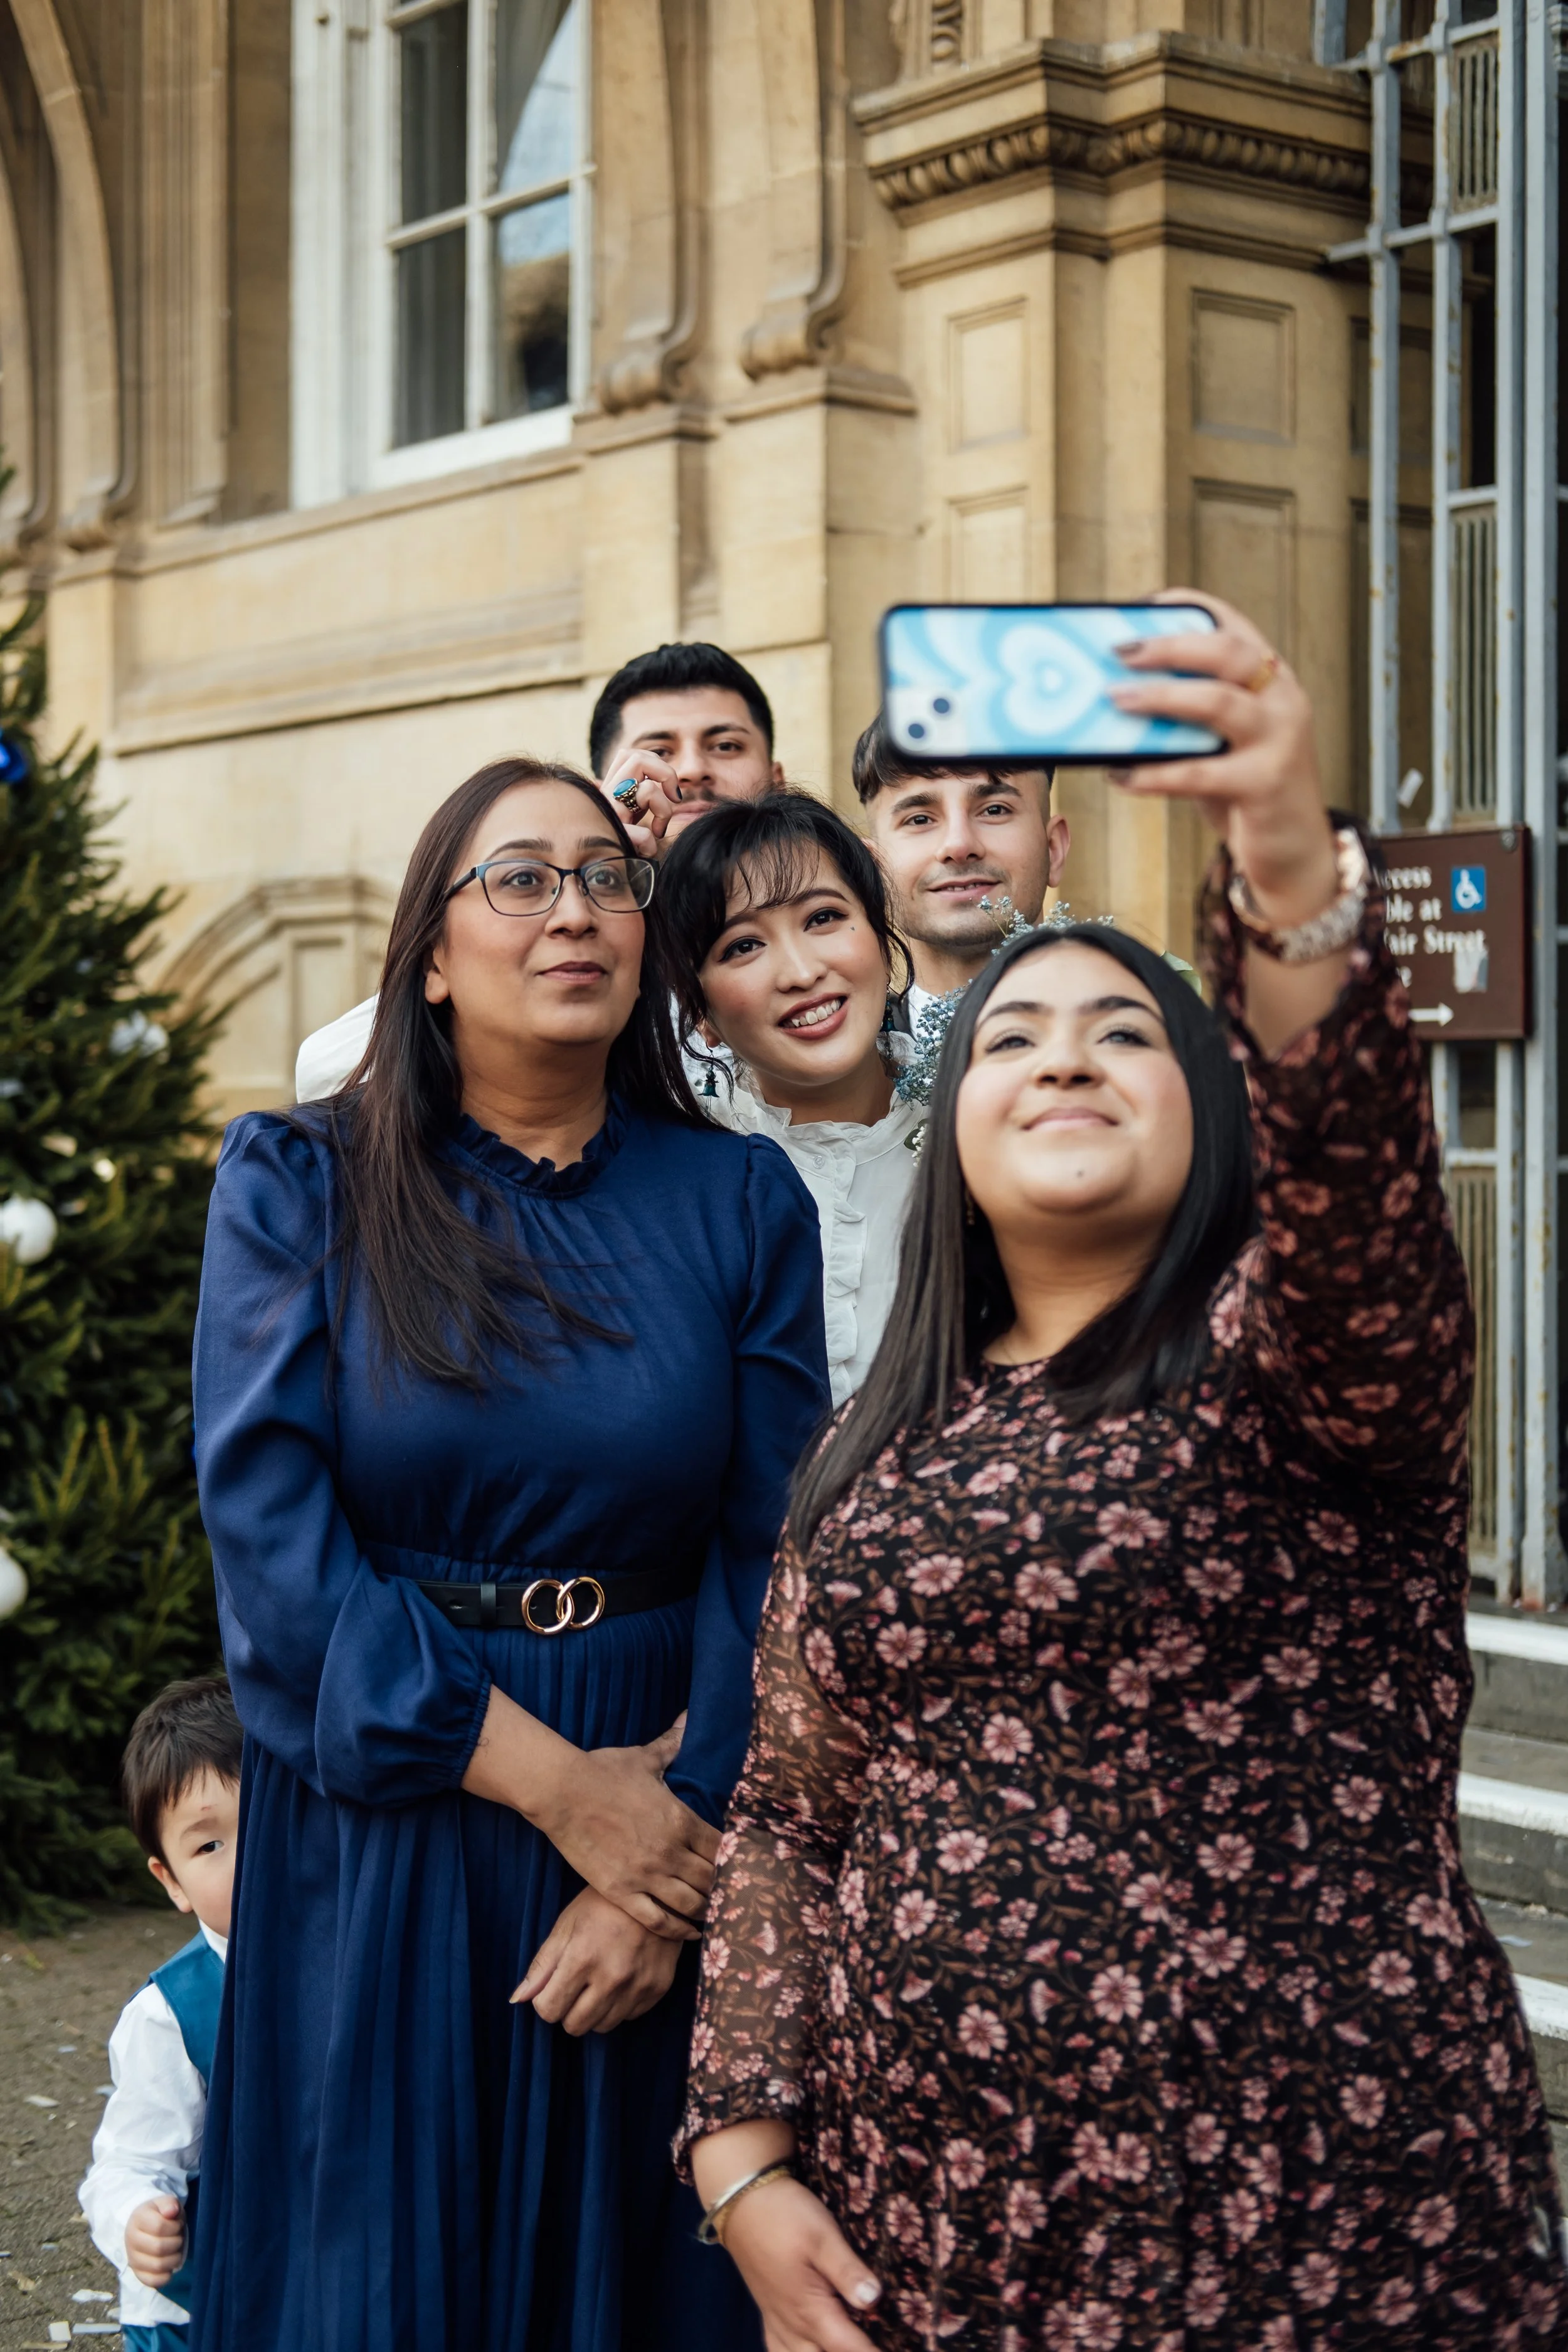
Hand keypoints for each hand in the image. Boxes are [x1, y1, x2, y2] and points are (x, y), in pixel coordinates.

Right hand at [125, 2194, 184, 2287]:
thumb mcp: (165, 2203)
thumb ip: (169, 2203)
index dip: (175, 2226)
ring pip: (157, 2266)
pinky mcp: (137, 2273)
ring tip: (176, 2250)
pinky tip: (170, 2266)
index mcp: (137, 2219)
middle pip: (159, 2248)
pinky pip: (152, 2281)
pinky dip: (166, 2276)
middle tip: (178, 2238)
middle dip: (176, 2243)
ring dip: (174, 2259)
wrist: (145, 2227)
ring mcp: (132, 2259)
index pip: (159, 2227)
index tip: (177, 2224)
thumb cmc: (160, 2214)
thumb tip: (172, 2211)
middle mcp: (131, 2240)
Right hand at [463, 1694, 716, 1938]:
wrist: (563, 1792)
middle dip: (725, 1886)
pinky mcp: (621, 1891)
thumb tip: (689, 1717)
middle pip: (711, 1879)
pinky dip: (678, 1930)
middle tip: (733, 1894)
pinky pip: (658, 1920)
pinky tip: (691, 1931)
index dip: (736, 1857)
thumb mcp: (645, 1757)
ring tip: (716, 1913)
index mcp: (681, 1818)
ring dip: (707, 1909)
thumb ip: (673, 1744)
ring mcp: (646, 1874)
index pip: (723, 1846)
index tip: (741, 1863)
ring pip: (690, 1904)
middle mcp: (670, 1851)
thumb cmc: (604, 1771)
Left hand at [513, 1886, 681, 2032]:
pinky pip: (628, 2017)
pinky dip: (620, 2005)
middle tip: (576, 1984)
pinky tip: (621, 1978)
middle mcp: (611, 1978)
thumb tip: (517, 1999)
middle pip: (575, 2026)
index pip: (549, 2010)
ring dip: (594, 2011)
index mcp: (583, 1958)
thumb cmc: (604, 1904)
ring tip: (599, 1980)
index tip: (553, 1985)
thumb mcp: (567, 1924)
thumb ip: (542, 1964)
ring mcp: (638, 1986)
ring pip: (602, 2027)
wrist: (658, 1891)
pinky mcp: (658, 1989)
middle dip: (568, 2009)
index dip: (545, 2000)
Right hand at [598, 747, 716, 853]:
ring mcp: (609, 815)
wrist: (600, 871)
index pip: (630, 754)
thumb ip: (641, 795)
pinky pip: (644, 835)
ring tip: (659, 830)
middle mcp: (607, 796)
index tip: (667, 788)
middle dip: (666, 773)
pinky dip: (650, 844)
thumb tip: (660, 783)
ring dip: (664, 810)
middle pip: (637, 758)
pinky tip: (645, 852)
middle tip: (674, 798)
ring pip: (647, 789)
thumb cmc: (619, 842)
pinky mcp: (613, 837)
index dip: (655, 763)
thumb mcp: (631, 813)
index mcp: (612, 788)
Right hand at [721, 2176, 882, 2351]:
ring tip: (844, 2346)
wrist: (741, 2200)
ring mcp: (777, 2320)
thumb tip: (874, 2300)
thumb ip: (847, 2270)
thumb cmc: (785, 2214)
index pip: (849, 2348)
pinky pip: (778, 2351)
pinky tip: (808, 2348)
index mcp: (810, 2310)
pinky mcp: (767, 2311)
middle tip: (876, 2345)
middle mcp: (793, 2324)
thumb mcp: (821, 2234)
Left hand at [1108, 588, 1345, 1054]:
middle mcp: (1283, 699)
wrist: (1295, 853)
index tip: (1145, 603)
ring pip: (1219, 702)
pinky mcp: (1266, 784)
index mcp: (1271, 679)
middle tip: (1118, 651)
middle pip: (1227, 653)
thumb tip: (1110, 702)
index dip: (1191, 607)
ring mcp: (1280, 740)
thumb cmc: (1245, 792)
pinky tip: (1121, 774)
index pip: (1234, 624)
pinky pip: (1202, 773)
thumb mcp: (1219, 744)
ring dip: (1161, 697)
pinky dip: (1155, 774)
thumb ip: (1183, 720)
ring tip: (1114, 699)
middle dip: (1169, 645)